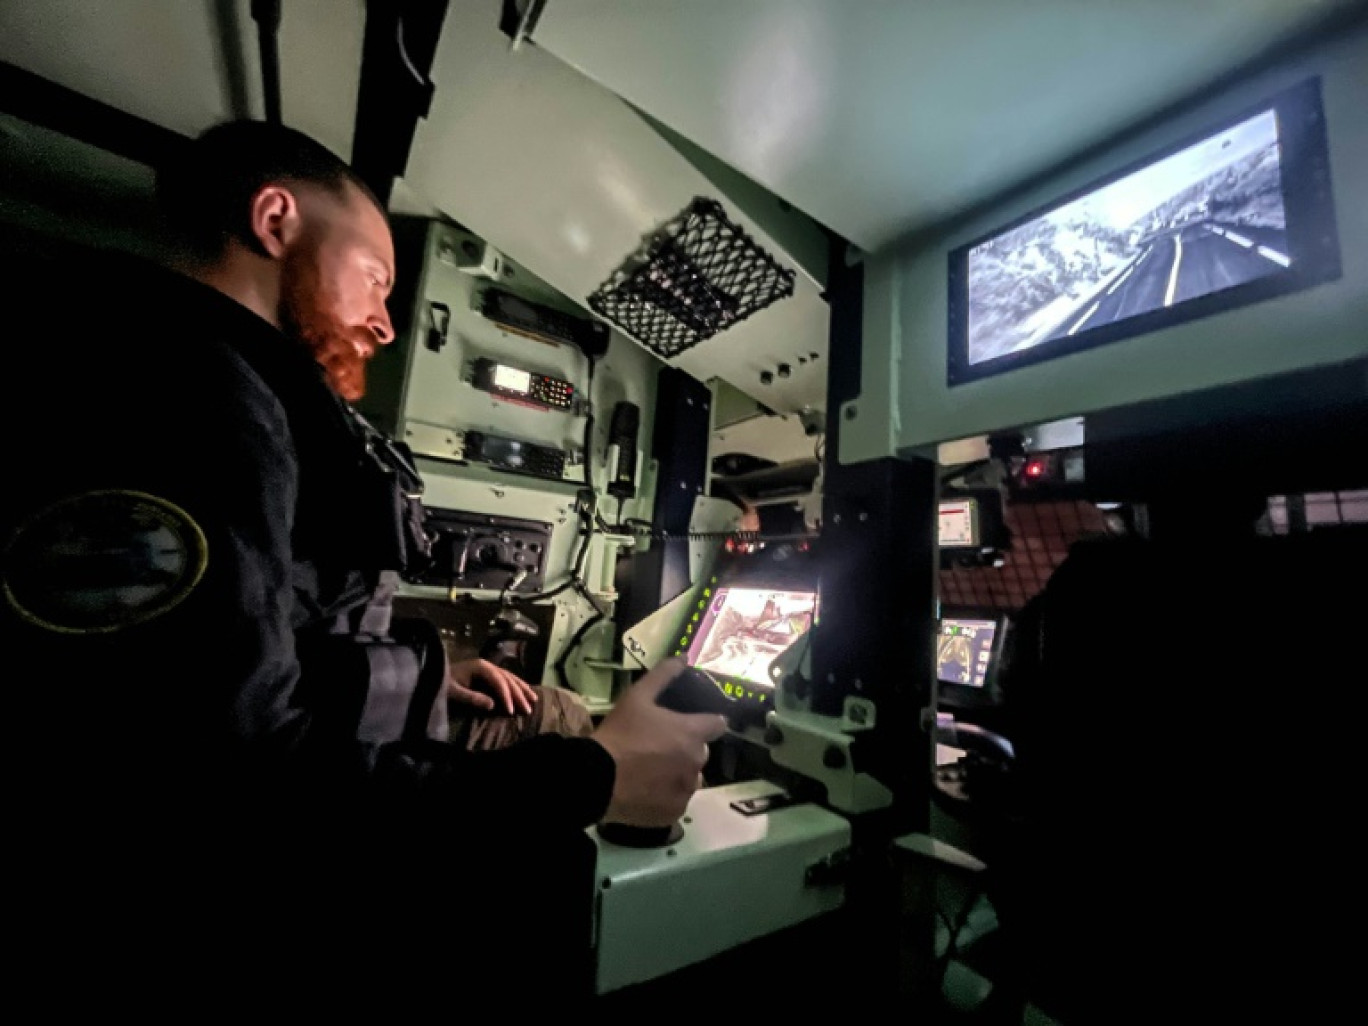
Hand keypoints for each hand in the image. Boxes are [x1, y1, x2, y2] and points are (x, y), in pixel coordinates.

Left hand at [448, 658, 535, 715]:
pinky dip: (517, 686)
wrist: (435, 675)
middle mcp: (488, 665)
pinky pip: (506, 679)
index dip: (507, 696)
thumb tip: (493, 705)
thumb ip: (472, 698)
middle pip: (508, 679)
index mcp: (480, 666)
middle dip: (518, 695)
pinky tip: (525, 691)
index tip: (511, 711)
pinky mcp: (488, 673)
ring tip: (534, 700)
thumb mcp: (454, 692)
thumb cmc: (443, 683)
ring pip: (510, 677)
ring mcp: (489, 668)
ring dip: (522, 689)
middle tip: (527, 711)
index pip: (499, 681)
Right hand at [591, 658, 727, 827]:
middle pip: (700, 752)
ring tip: (650, 772)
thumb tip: (683, 657)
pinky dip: (667, 796)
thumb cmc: (619, 733)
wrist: (598, 778)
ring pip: (690, 778)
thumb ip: (663, 676)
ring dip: (678, 774)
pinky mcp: (676, 811)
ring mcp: (687, 789)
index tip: (692, 725)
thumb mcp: (637, 697)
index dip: (707, 723)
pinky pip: (678, 801)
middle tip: (658, 748)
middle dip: (685, 749)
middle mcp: (697, 761)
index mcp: (692, 732)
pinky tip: (646, 791)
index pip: (717, 724)